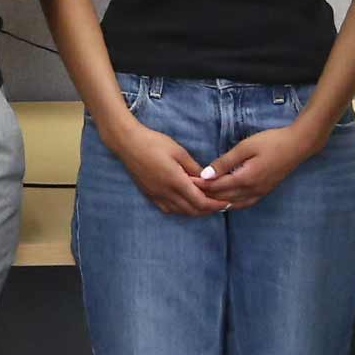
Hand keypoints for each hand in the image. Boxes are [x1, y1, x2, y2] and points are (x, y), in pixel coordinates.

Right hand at [106, 118, 223, 216]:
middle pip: (192, 210)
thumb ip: (193, 167)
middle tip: (220, 204)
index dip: (215, 205)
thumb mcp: (178, 151)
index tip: (226, 202)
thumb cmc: (154, 143)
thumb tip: (207, 179)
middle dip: (208, 210)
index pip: (200, 201)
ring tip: (206, 204)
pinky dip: (181, 210)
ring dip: (195, 211)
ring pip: (180, 212)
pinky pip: (168, 209)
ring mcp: (156, 195)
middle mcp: (166, 192)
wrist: (127, 143)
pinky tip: (185, 204)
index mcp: (175, 181)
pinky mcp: (149, 195)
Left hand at [199, 120, 324, 210]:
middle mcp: (252, 191)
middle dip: (205, 195)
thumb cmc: (271, 142)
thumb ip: (225, 162)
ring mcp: (260, 193)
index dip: (200, 185)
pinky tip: (225, 201)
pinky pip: (244, 203)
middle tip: (189, 191)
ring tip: (202, 197)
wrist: (298, 145)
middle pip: (223, 198)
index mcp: (245, 179)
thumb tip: (206, 175)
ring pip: (233, 203)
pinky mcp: (265, 191)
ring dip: (217, 201)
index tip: (186, 182)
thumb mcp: (245, 147)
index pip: (216, 187)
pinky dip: (231, 203)